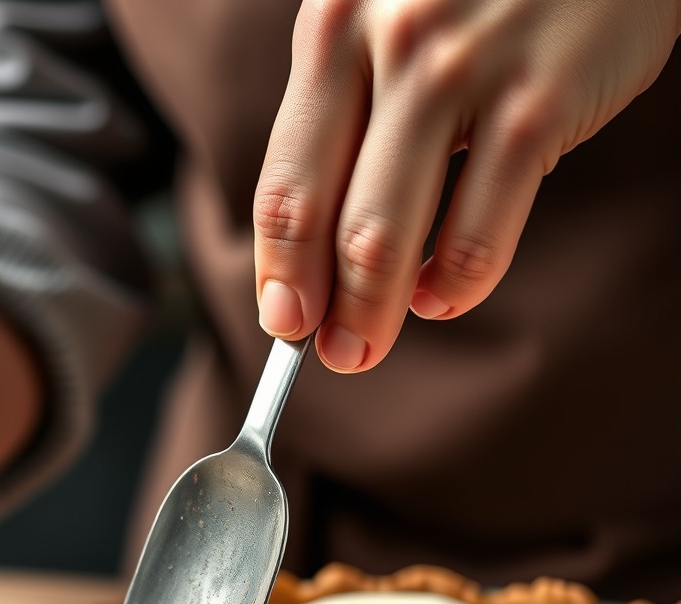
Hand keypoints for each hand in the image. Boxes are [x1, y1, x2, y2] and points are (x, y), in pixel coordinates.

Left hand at [254, 0, 679, 370]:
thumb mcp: (381, 21)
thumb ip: (342, 115)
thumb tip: (309, 247)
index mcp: (332, 29)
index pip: (282, 186)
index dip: (277, 271)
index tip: (283, 322)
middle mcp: (389, 44)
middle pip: (330, 224)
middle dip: (321, 312)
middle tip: (331, 356)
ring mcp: (465, 72)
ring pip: (390, 240)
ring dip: (374, 316)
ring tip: (367, 346)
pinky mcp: (540, 101)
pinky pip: (479, 235)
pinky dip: (456, 287)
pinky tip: (444, 296)